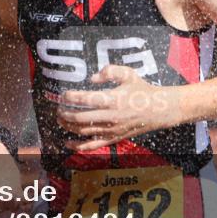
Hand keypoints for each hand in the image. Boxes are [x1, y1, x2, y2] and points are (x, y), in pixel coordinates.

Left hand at [57, 64, 179, 151]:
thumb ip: (109, 71)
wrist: (158, 110)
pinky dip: (78, 146)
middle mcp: (110, 116)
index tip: (63, 94)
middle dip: (65, 113)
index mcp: (113, 99)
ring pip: (83, 131)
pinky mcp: (113, 138)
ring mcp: (111, 130)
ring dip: (68, 126)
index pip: (85, 99)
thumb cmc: (142, 90)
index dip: (70, 96)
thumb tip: (91, 78)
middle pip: (80, 117)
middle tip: (58, 108)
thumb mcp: (128, 74)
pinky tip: (67, 143)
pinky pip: (92, 145)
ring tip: (60, 119)